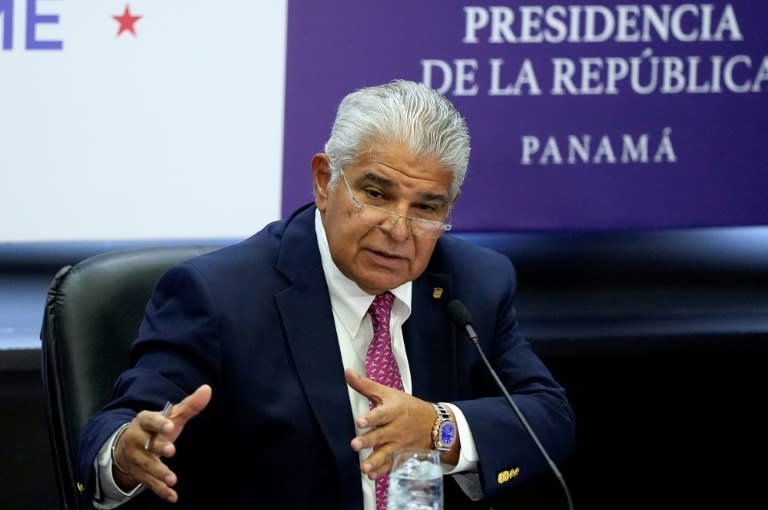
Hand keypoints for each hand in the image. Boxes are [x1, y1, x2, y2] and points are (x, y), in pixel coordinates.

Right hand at [112, 384, 211, 502]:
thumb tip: (208, 389)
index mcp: (144, 422)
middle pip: (146, 444)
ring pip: (147, 466)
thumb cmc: (156, 429)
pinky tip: (173, 496)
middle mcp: (137, 440)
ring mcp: (136, 459)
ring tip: (173, 479)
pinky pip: (149, 483)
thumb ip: (189, 406)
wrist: (127, 447)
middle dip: (158, 447)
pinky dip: (160, 490)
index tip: (169, 426)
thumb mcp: (171, 417)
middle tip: (171, 450)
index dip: (159, 423)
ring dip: (159, 472)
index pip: (149, 420)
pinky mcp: (140, 474)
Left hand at [345, 369, 434, 479]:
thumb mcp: (388, 393)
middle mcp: (396, 428)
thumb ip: (365, 385)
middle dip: (368, 441)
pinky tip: (372, 476)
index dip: (371, 417)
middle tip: (354, 445)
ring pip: (386, 453)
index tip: (360, 421)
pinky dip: (383, 472)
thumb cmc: (406, 406)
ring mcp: (399, 444)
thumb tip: (347, 372)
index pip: (381, 414)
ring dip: (375, 461)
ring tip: (364, 468)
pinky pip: (392, 465)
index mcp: (393, 410)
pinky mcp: (401, 456)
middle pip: (381, 435)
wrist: (434, 423)